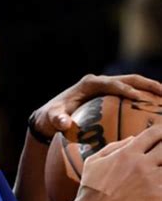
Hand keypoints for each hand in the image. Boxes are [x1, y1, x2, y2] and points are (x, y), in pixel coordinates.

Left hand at [30, 73, 161, 140]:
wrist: (49, 117)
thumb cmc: (51, 117)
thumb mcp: (51, 118)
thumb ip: (57, 120)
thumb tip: (64, 122)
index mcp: (89, 83)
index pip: (111, 83)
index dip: (125, 89)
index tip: (139, 99)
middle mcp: (100, 82)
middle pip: (128, 79)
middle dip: (147, 85)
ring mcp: (106, 87)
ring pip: (133, 85)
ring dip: (150, 90)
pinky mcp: (110, 95)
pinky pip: (130, 95)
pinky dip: (144, 99)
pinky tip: (157, 109)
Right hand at [76, 124, 161, 200]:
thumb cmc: (89, 189)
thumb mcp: (94, 161)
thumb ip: (114, 147)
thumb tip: (133, 138)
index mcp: (127, 152)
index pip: (154, 133)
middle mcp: (141, 163)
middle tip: (160, 157)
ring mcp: (149, 180)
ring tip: (158, 171)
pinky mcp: (155, 197)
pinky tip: (160, 188)